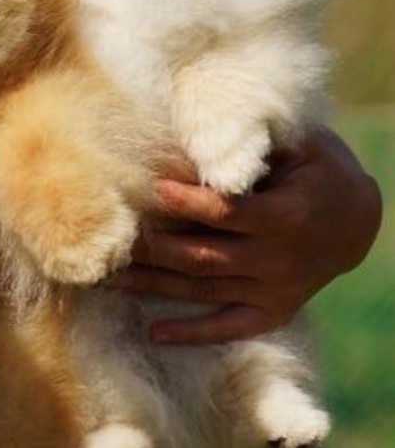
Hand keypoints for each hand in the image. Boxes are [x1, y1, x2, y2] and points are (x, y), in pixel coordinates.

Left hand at [108, 126, 381, 343]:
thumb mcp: (301, 145)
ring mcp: (275, 290)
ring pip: (203, 289)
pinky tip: (154, 333)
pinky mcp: (272, 309)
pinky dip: (193, 332)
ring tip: (107, 279)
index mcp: (286, 216)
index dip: (191, 201)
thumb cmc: (317, 168)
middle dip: (152, 248)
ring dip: (154, 285)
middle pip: (203, 255)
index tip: (153, 188)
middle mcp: (278, 260)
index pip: (229, 212)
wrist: (357, 220)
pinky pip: (229, 326)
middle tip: (107, 238)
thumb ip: (255, 143)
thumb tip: (204, 131)